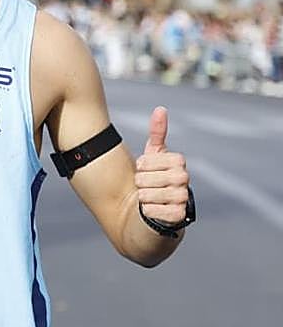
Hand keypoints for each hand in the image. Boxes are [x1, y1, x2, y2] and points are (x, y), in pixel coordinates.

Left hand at [133, 106, 189, 226]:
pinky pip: (154, 211)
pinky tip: (151, 211)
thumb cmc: (152, 182)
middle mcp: (185, 180)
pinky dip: (147, 211)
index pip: (150, 159)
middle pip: (146, 177)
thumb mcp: (153, 156)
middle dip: (140, 183)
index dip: (143, 165)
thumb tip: (161, 109)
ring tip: (148, 199)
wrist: (151, 214)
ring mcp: (183, 199)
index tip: (144, 170)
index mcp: (179, 164)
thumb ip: (157, 134)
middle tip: (145, 187)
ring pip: (148, 195)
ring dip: (142, 198)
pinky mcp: (179, 218)